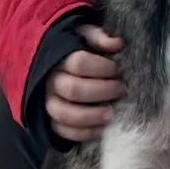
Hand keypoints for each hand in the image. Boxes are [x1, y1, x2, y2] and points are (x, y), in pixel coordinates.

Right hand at [44, 26, 124, 142]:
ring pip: (65, 114)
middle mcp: (50, 81)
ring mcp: (48, 102)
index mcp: (58, 58)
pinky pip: (63, 131)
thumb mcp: (84, 35)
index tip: (118, 70)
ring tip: (112, 113)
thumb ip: (99, 37)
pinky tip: (102, 127)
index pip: (79, 63)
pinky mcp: (50, 121)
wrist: (51, 66)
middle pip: (74, 89)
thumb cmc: (75, 49)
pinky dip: (84, 133)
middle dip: (103, 91)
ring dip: (92, 116)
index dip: (103, 68)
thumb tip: (118, 43)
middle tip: (121, 90)